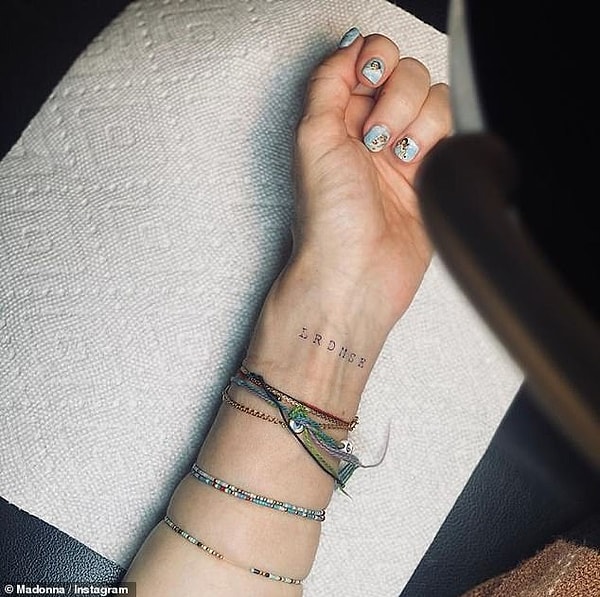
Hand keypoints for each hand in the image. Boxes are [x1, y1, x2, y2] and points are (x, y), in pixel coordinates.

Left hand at [287, 29, 451, 329]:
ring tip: (396, 159)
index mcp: (338, 117)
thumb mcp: (312, 137)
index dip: (376, 61)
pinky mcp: (431, 172)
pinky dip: (437, 142)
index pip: (370, 58)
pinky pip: (451, 130)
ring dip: (416, 124)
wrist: (357, 272)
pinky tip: (415, 168)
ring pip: (434, 98)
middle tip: (375, 139)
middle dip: (396, 100)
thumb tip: (351, 45)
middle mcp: (371, 129)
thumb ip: (329, 82)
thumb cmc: (329, 220)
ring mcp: (403, 150)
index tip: (369, 80)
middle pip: (407, 72)